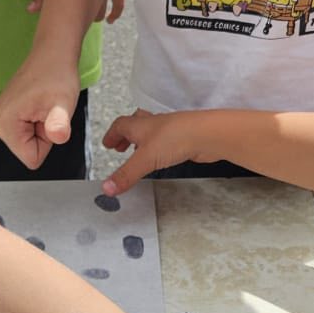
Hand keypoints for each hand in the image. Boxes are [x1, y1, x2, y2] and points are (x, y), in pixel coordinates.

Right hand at [0, 52, 81, 169]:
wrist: (52, 56)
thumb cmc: (56, 76)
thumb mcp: (63, 103)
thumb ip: (59, 123)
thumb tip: (59, 136)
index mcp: (4, 123)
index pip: (31, 158)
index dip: (46, 141)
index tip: (47, 118)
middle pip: (27, 151)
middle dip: (41, 135)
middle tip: (45, 111)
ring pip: (26, 143)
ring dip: (38, 129)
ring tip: (41, 107)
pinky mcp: (2, 116)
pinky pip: (24, 134)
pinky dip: (34, 123)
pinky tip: (36, 105)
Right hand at [100, 107, 224, 194]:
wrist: (206, 135)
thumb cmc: (175, 138)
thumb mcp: (145, 159)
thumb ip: (126, 175)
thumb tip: (106, 188)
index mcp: (140, 125)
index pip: (120, 126)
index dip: (112, 134)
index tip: (107, 143)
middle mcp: (154, 124)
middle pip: (135, 124)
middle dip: (126, 135)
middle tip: (120, 146)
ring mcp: (170, 130)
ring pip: (151, 131)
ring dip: (142, 140)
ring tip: (138, 153)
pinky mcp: (183, 138)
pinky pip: (166, 141)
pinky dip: (158, 147)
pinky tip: (161, 157)